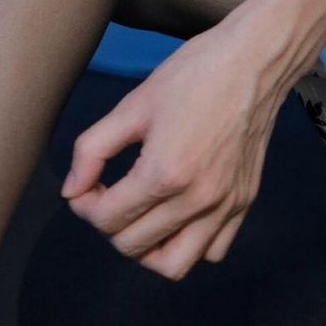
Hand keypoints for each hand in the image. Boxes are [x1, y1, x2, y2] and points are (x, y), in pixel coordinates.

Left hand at [59, 0, 296, 278]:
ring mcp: (225, 205)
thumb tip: (71, 192)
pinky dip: (188, 244)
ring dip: (146, 249)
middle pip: (132, 246)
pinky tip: (176, 213)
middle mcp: (197, 199)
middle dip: (108, 223)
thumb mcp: (133, 104)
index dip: (85, 204)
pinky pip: (211, 251)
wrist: (254, 60)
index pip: (106, 220)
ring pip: (173, 265)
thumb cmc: (194, 74)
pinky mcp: (243, 203)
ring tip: (139, 215)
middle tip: (108, 193)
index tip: (88, 183)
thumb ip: (93, 150)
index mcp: (165, 172)